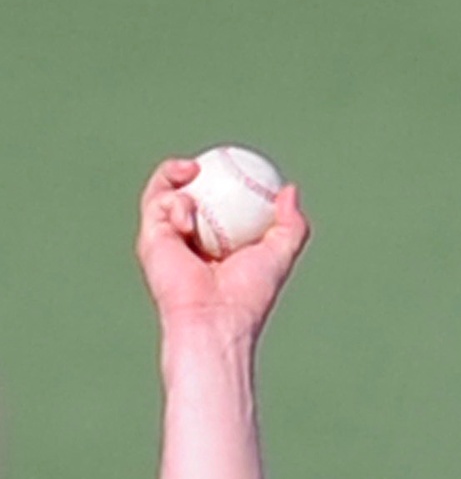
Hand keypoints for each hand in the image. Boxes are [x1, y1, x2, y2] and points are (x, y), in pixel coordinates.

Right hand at [137, 157, 310, 354]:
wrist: (216, 318)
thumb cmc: (248, 295)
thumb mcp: (279, 254)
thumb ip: (291, 225)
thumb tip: (289, 189)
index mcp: (217, 243)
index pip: (218, 203)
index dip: (225, 180)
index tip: (240, 165)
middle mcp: (189, 240)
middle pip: (187, 192)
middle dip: (192, 170)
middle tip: (210, 160)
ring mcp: (167, 239)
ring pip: (165, 192)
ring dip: (176, 177)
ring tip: (192, 170)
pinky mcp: (150, 239)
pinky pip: (157, 203)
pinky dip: (173, 200)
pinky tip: (187, 211)